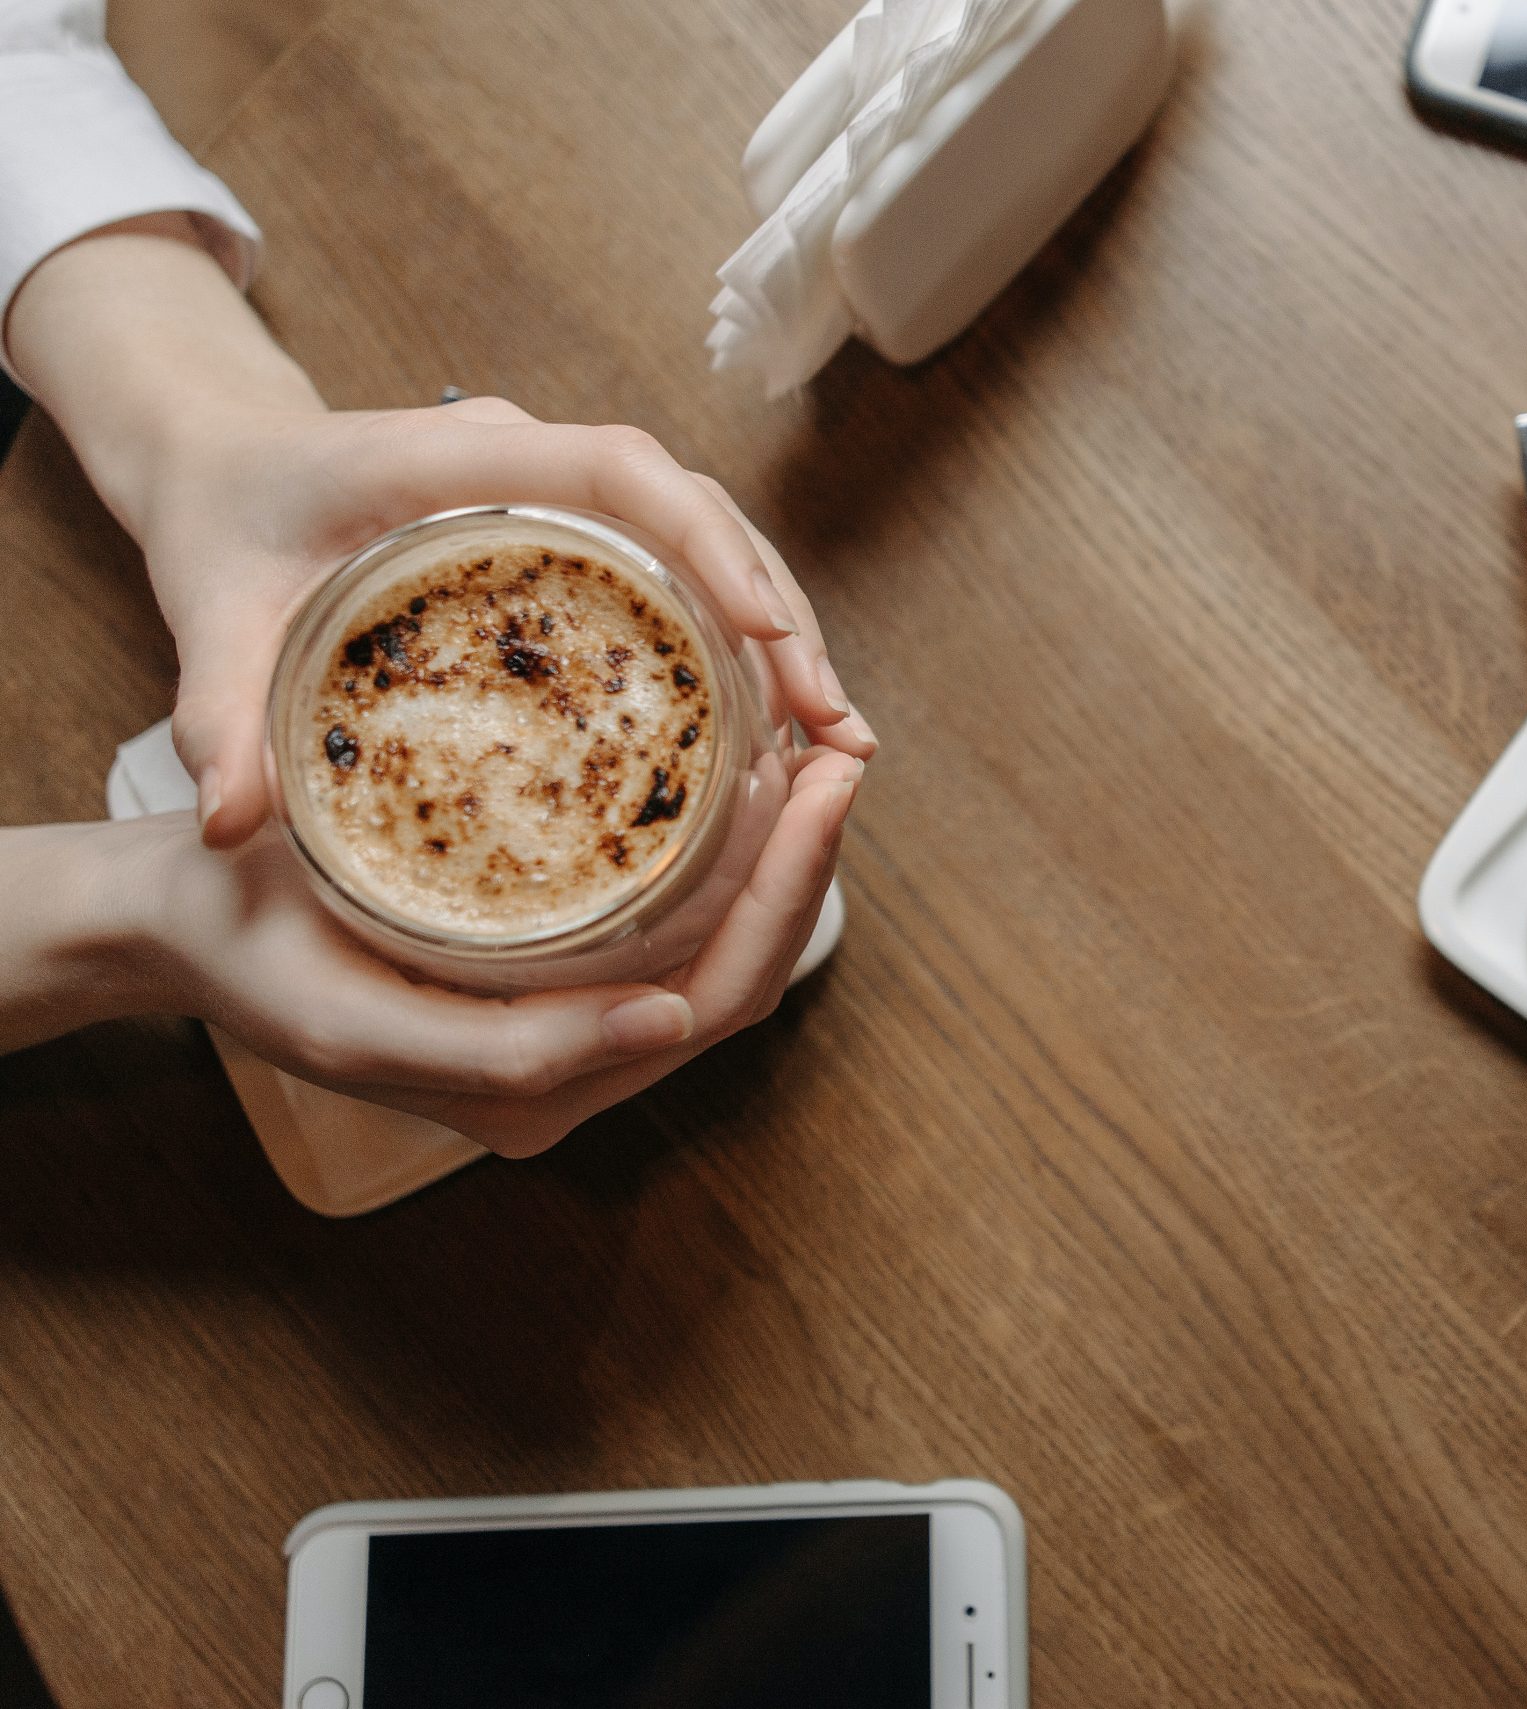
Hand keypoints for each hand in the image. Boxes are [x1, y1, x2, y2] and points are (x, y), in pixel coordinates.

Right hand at [109, 748, 863, 1157]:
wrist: (173, 920)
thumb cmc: (247, 948)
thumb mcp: (355, 1016)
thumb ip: (507, 1052)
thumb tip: (670, 1023)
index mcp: (539, 1094)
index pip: (719, 997)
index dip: (788, 890)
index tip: (822, 779)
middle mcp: (575, 1071)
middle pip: (743, 971)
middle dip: (806, 859)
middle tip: (840, 744)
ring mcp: (572, 1026)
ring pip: (720, 945)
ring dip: (778, 853)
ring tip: (814, 746)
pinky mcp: (557, 974)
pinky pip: (673, 921)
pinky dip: (723, 849)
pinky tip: (744, 769)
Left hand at [139, 395, 874, 847]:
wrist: (223, 468)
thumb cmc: (222, 530)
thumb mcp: (210, 618)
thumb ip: (220, 716)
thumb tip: (231, 833)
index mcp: (461, 456)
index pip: (622, 468)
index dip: (706, 541)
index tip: (765, 630)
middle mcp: (535, 460)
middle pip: (697, 509)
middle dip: (778, 609)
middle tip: (831, 723)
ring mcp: (568, 494)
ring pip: (708, 538)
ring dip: (781, 628)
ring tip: (832, 734)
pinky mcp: (582, 536)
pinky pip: (683, 569)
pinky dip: (741, 637)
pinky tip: (776, 723)